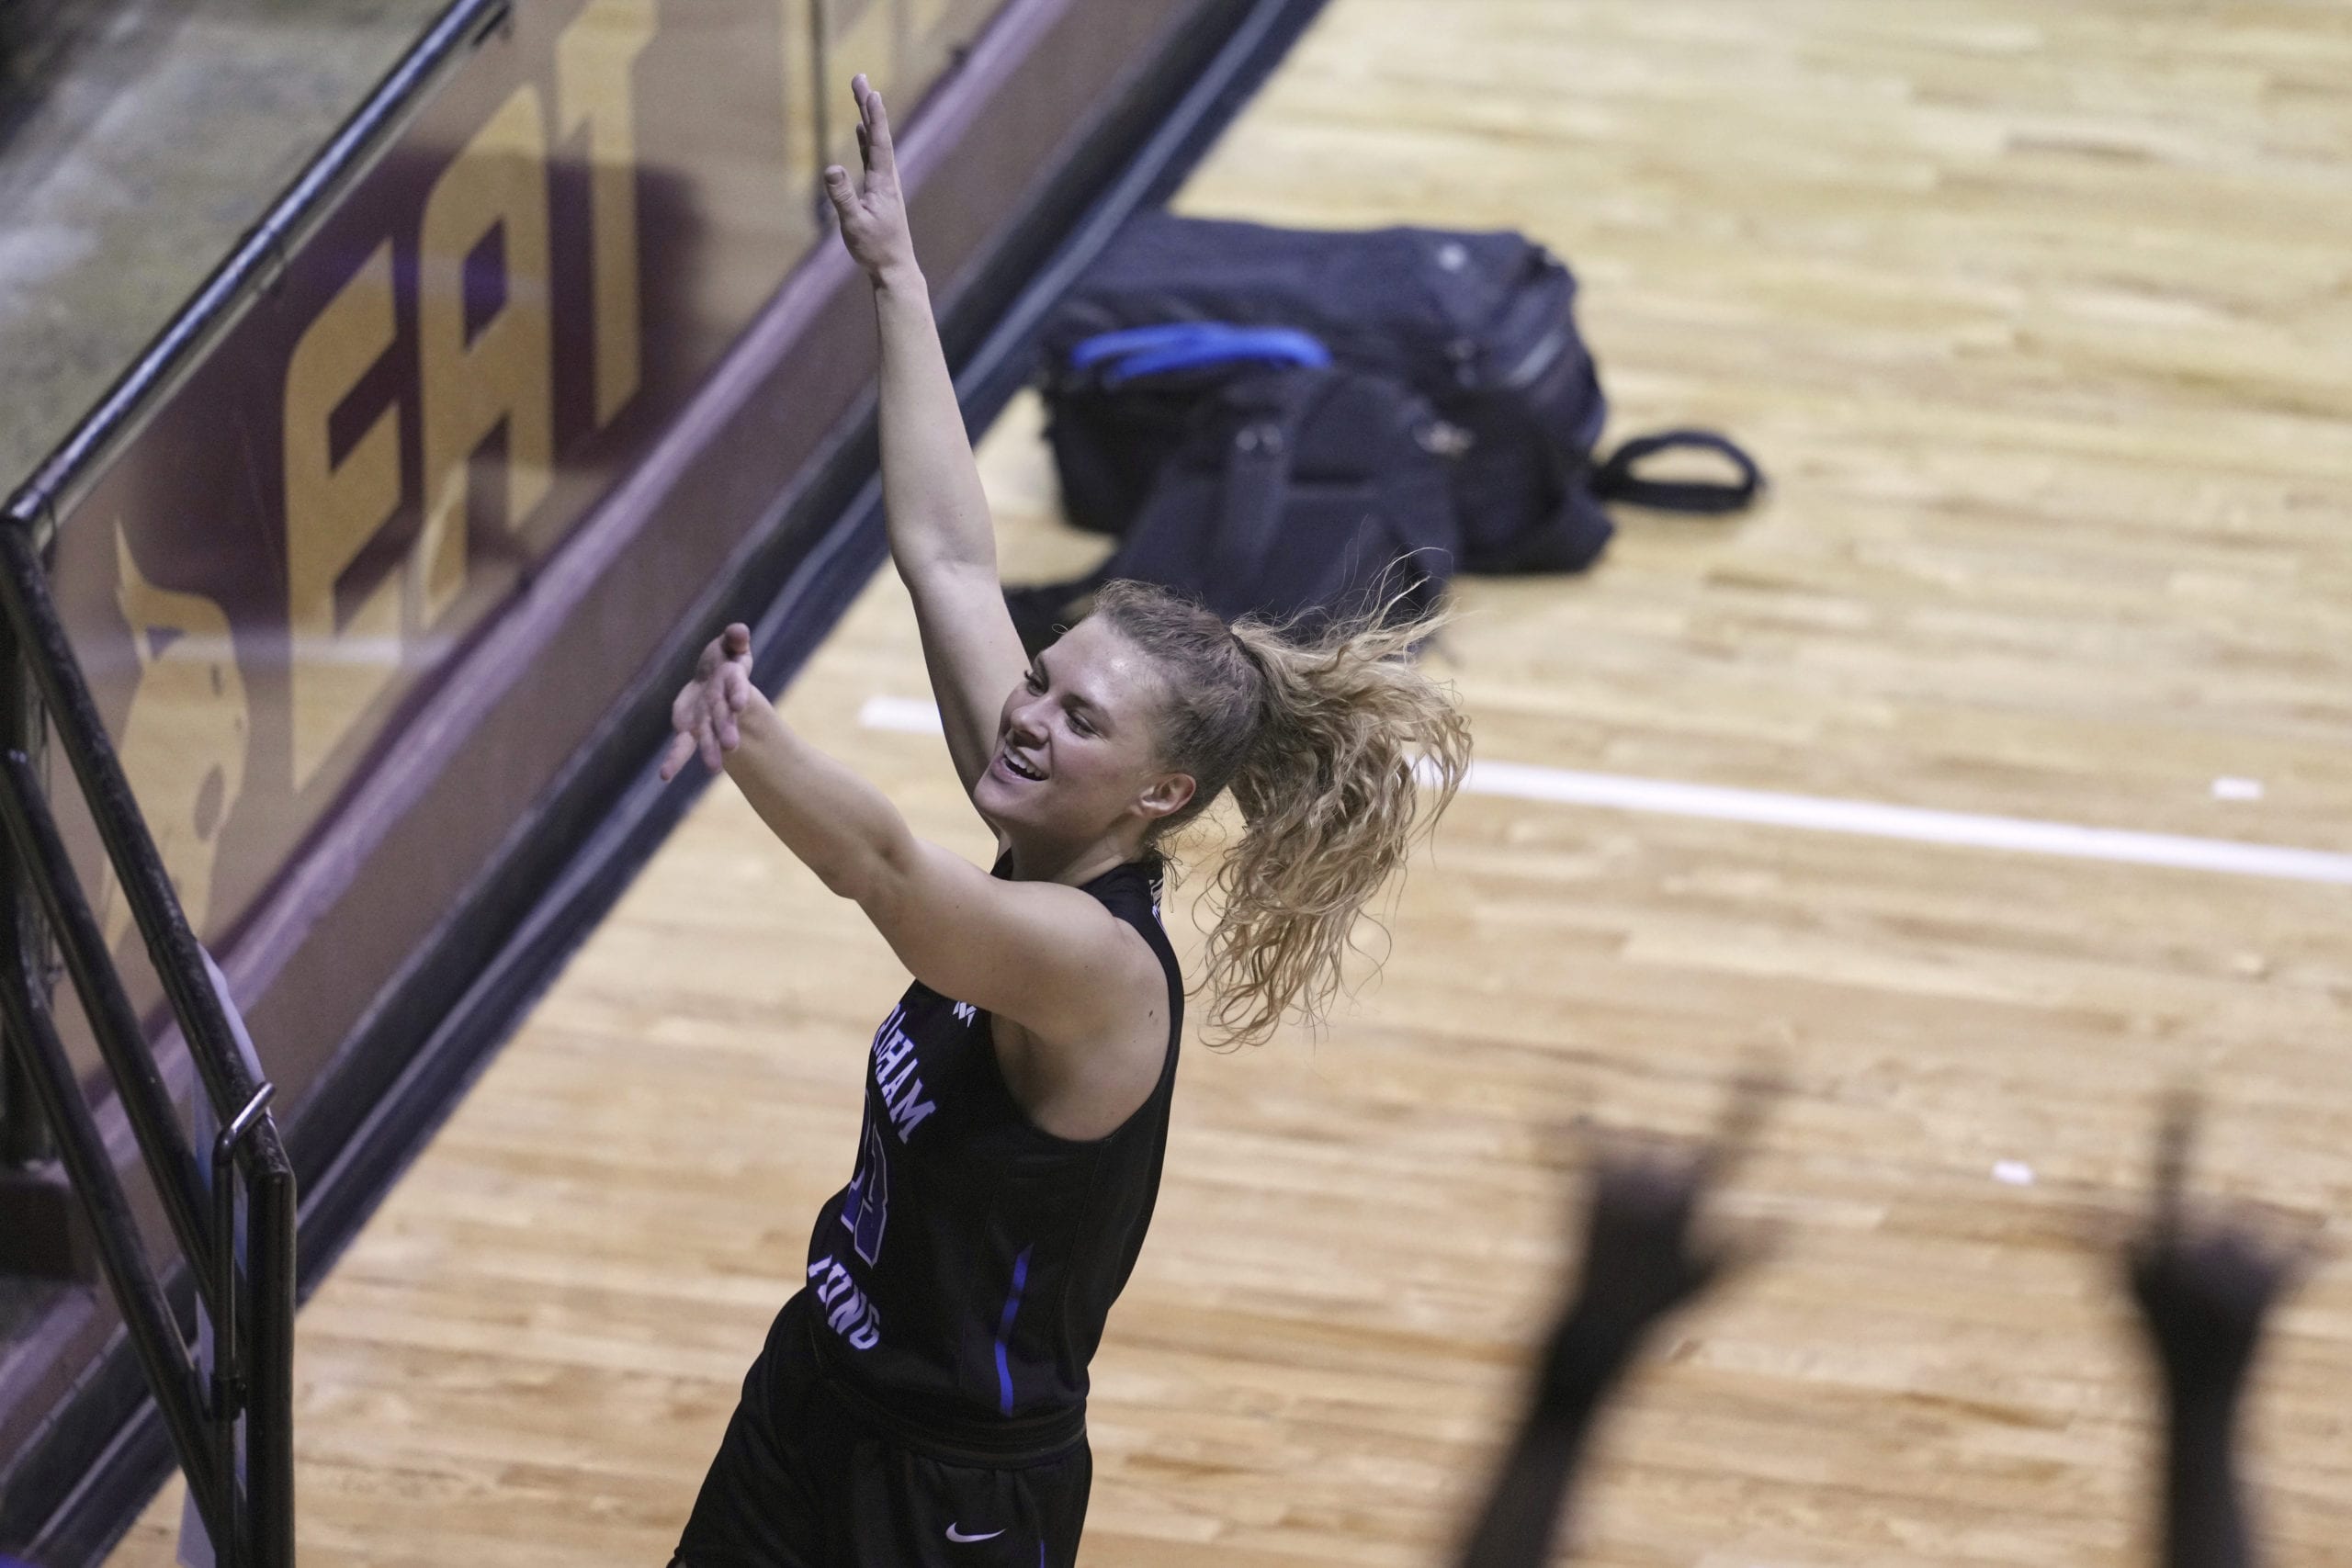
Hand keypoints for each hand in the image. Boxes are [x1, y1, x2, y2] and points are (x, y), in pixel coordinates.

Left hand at [660, 623, 755, 781]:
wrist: (711, 679)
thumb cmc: (724, 658)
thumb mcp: (730, 645)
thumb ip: (736, 639)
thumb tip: (738, 631)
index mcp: (732, 682)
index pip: (735, 687)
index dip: (737, 693)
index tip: (738, 703)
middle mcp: (721, 706)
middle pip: (724, 718)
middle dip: (727, 730)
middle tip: (731, 745)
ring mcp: (706, 720)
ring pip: (708, 737)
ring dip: (711, 751)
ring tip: (713, 769)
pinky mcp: (689, 729)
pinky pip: (682, 746)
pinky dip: (674, 761)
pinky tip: (665, 777)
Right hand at [823, 74, 916, 283]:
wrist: (895, 268)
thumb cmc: (874, 249)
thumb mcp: (854, 224)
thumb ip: (842, 197)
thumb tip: (830, 168)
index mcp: (883, 182)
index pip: (878, 142)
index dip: (874, 116)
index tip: (871, 90)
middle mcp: (887, 178)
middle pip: (877, 134)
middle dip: (867, 105)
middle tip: (859, 77)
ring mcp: (885, 183)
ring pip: (875, 143)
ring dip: (867, 117)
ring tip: (861, 94)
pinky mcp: (880, 190)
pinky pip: (872, 156)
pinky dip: (866, 138)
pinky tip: (860, 130)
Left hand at [1551, 1072, 1777, 1364]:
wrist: (1602, 1321)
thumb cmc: (1663, 1304)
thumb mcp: (1715, 1280)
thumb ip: (1750, 1249)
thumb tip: (1790, 1223)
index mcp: (1699, 1195)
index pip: (1738, 1133)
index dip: (1757, 1094)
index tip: (1776, 1055)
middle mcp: (1663, 1178)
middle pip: (1676, 1157)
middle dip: (1672, 1187)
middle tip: (1655, 1238)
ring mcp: (1623, 1178)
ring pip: (1636, 1156)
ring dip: (1633, 1186)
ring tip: (1624, 1235)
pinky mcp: (1585, 1183)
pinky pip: (1577, 1138)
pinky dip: (1563, 1120)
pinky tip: (1560, 1082)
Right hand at [2126, 1097, 2314, 1396]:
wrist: (2201, 1400)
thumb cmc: (2156, 1340)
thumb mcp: (2126, 1290)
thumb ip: (2108, 1243)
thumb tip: (2070, 1209)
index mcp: (2157, 1239)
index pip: (2164, 1170)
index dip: (2176, 1127)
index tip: (2184, 1080)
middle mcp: (2198, 1246)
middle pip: (2219, 1215)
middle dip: (2214, 1242)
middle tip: (2201, 1292)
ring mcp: (2241, 1269)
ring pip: (2251, 1233)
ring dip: (2247, 1261)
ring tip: (2229, 1305)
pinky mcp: (2276, 1288)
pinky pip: (2303, 1252)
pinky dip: (2314, 1252)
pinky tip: (2327, 1247)